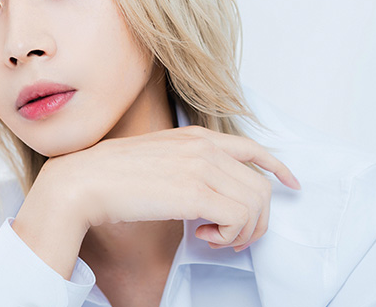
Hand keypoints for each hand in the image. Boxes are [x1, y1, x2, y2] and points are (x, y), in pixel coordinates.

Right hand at [35, 125, 299, 250]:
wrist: (84, 181)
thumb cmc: (114, 176)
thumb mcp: (157, 158)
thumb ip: (186, 165)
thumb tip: (207, 193)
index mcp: (196, 137)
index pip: (253, 148)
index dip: (278, 167)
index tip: (291, 183)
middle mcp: (205, 147)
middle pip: (261, 186)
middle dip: (256, 219)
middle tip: (231, 237)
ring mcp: (202, 167)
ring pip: (255, 204)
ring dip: (241, 232)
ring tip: (213, 238)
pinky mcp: (196, 192)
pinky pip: (239, 218)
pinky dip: (229, 236)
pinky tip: (204, 238)